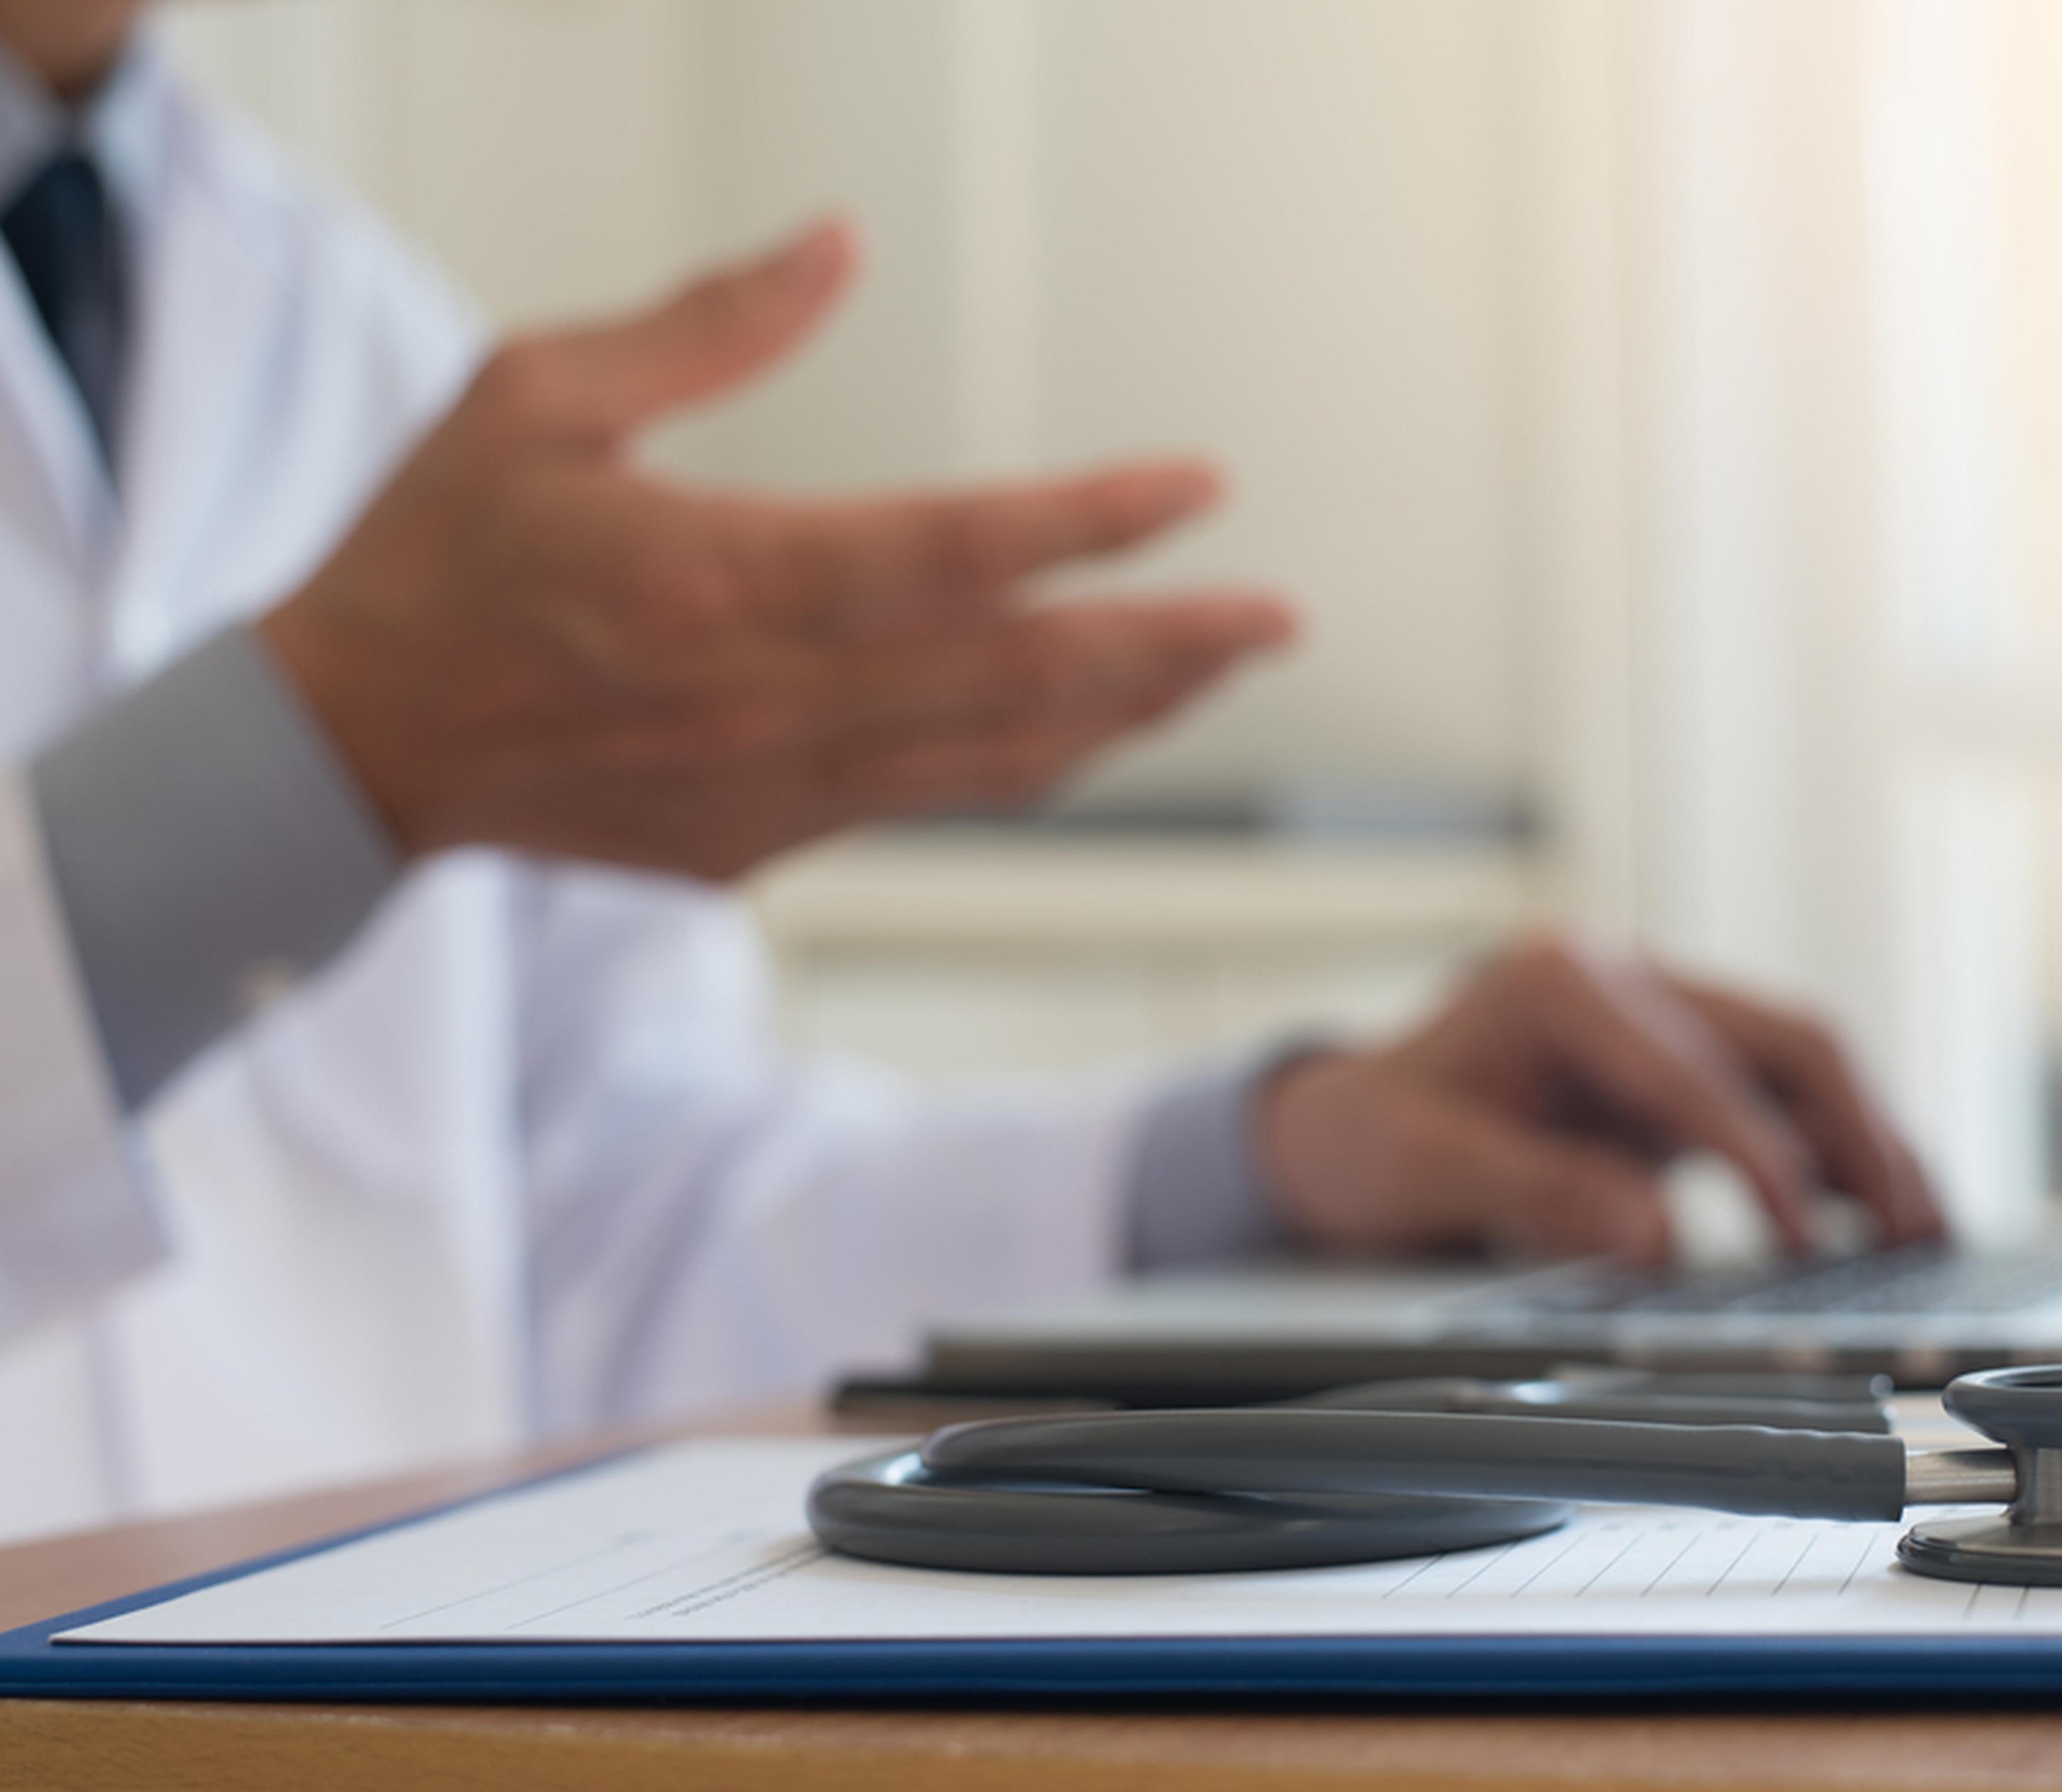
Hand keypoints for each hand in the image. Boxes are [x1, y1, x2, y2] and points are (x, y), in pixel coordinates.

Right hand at [261, 220, 1294, 878]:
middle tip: (1280, 620)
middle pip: (1016, 677)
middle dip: (1168, 648)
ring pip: (993, 760)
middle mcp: (764, 698)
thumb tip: (837, 240)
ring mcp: (766, 788)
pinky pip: (928, 805)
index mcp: (718, 576)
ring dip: (1121, 716)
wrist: (344, 747)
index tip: (1199, 489)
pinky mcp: (755, 844)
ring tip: (1217, 670)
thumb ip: (706, 325)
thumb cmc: (433, 557)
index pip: (955, 549)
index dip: (1093, 524)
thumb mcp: (538, 395)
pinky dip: (1024, 766)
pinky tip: (1089, 732)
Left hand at [1260, 937, 1942, 1265]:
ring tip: (1926, 1229)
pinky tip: (1879, 1216)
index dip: (1757, 1155)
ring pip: (1799, 1062)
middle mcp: (1624, 982)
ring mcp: (1657, 1019)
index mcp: (1559, 983)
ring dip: (1868, 1140)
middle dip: (1856, 1131)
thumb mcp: (1420, 1169)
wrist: (1333, 1131)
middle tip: (1912, 1229)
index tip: (1806, 1237)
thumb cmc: (1363, 1141)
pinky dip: (1833, 1154)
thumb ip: (1535, 1193)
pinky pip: (1778, 1100)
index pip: (1692, 1068)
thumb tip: (1657, 1238)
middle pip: (1780, 1038)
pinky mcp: (1674, 1069)